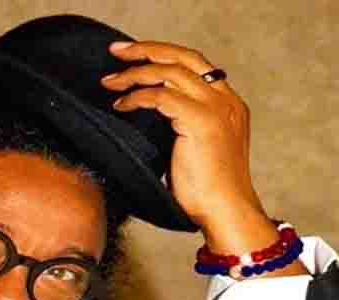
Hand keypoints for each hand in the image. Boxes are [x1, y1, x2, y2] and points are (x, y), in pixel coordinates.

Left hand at [101, 41, 259, 228]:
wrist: (225, 212)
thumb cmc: (207, 191)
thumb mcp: (196, 148)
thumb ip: (182, 124)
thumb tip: (147, 113)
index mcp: (228, 104)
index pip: (195, 65)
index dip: (163, 56)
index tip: (134, 58)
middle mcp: (225, 100)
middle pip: (184, 57)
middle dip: (146, 49)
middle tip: (116, 51)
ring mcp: (215, 108)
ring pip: (170, 71)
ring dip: (135, 72)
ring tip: (110, 82)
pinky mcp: (200, 121)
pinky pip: (161, 95)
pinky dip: (137, 96)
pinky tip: (121, 105)